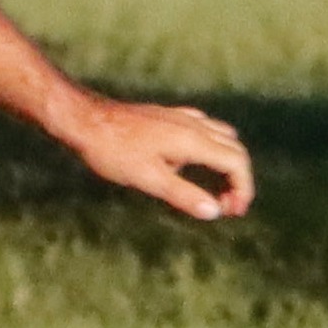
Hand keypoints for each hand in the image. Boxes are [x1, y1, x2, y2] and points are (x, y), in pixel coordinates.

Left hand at [67, 95, 253, 220]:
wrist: (85, 120)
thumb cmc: (113, 151)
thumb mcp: (148, 179)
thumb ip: (182, 194)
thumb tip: (214, 212)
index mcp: (192, 140)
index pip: (236, 162)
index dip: (243, 188)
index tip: (234, 211)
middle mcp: (193, 124)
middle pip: (234, 149)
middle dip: (238, 178)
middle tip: (228, 206)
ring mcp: (181, 116)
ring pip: (222, 135)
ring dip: (227, 161)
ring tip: (216, 187)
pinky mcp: (168, 115)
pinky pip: (204, 127)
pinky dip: (211, 146)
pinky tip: (193, 160)